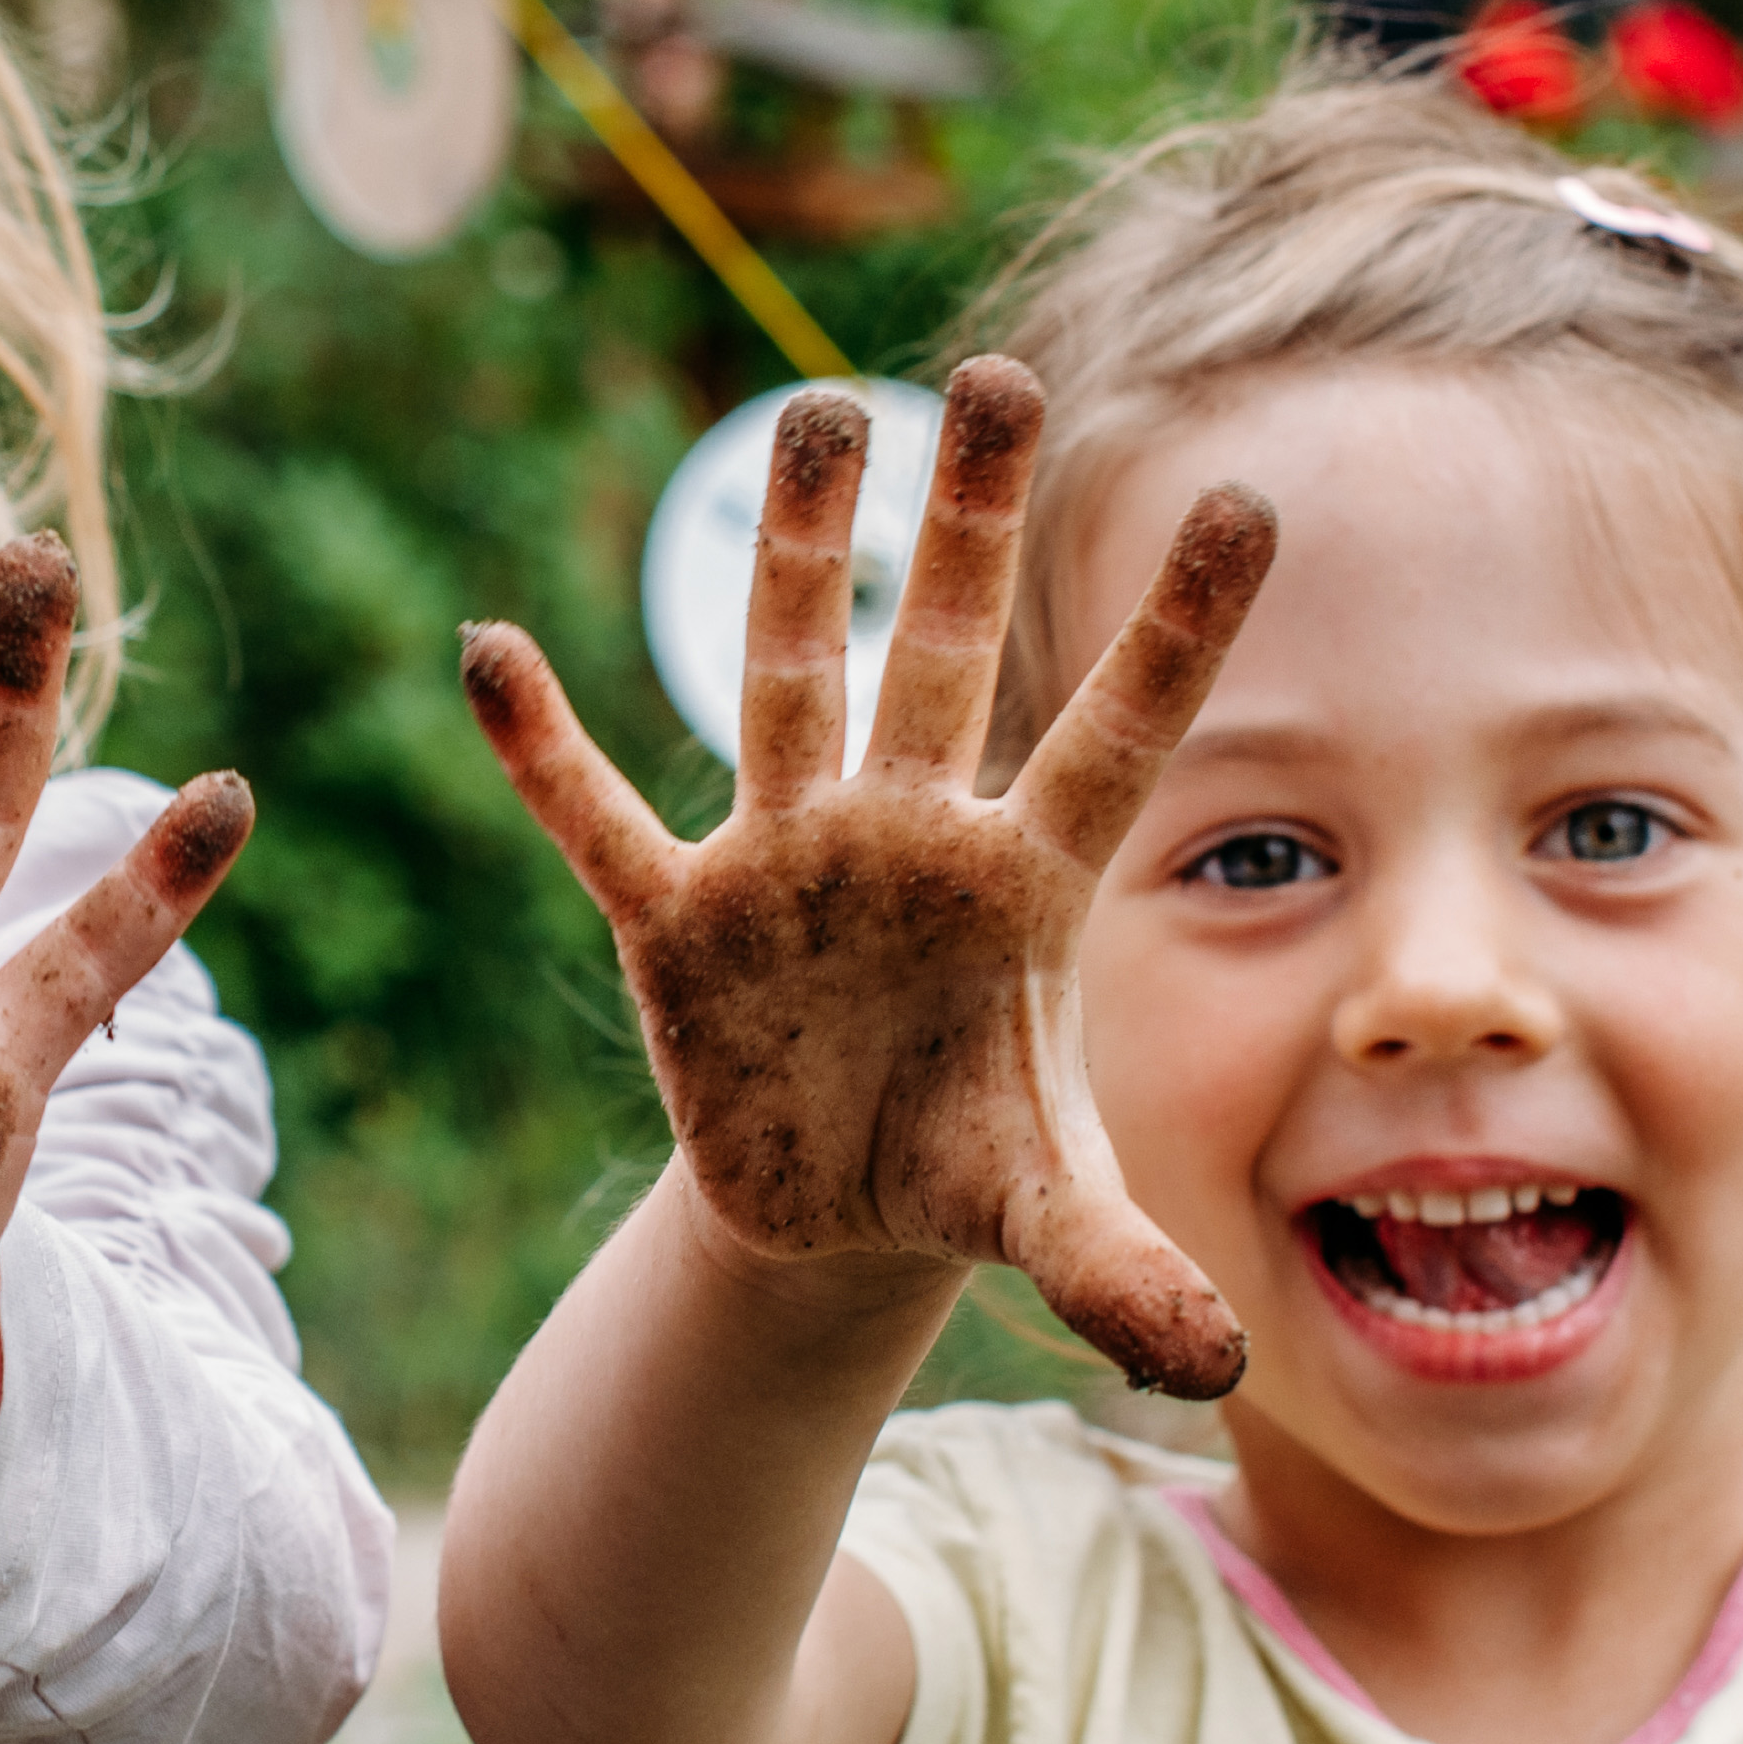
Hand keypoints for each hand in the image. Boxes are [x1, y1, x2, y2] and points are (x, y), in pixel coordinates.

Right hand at [457, 361, 1277, 1400]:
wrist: (833, 1215)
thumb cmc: (960, 1170)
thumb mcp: (1042, 1221)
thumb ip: (1120, 1275)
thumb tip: (1209, 1368)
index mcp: (1024, 886)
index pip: (1116, 737)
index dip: (1174, 630)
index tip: (1250, 504)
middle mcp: (909, 837)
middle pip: (941, 653)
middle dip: (964, 522)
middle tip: (996, 374)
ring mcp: (787, 862)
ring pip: (788, 677)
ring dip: (797, 553)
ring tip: (815, 414)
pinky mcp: (677, 920)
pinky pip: (600, 820)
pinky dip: (543, 749)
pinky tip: (492, 653)